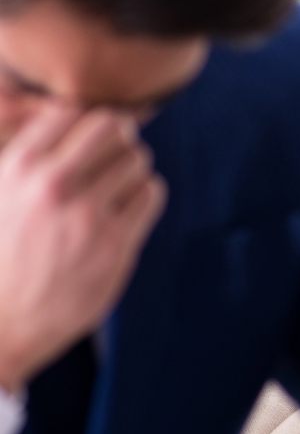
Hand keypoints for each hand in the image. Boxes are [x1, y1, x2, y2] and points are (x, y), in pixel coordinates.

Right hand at [0, 106, 165, 391]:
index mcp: (17, 168)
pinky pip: (151, 192)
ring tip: (116, 191)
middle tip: (112, 158)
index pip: (71, 111)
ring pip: (137, 159)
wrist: (5, 322)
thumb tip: (70, 114)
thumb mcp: (2, 195)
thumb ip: (32, 158)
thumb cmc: (5, 255)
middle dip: (118, 138)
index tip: (88, 141)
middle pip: (113, 126)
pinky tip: (127, 212)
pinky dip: (145, 196)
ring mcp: (87, 214)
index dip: (86, 124)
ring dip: (132, 171)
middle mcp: (52, 185)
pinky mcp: (116, 242)